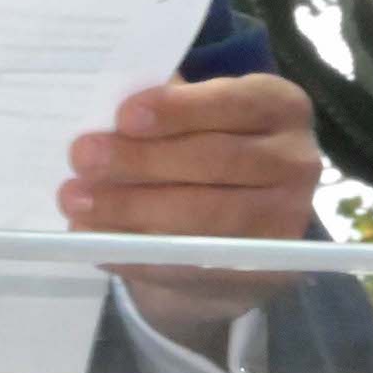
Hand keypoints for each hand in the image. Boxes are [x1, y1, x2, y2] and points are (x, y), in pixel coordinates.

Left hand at [58, 73, 322, 348]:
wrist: (234, 229)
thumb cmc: (201, 149)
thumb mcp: (192, 116)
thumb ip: (159, 107)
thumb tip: (99, 108)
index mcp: (279, 106)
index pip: (233, 102)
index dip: (179, 109)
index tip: (123, 115)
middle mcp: (296, 160)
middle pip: (216, 160)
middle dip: (143, 160)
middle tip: (82, 157)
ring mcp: (288, 220)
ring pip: (205, 215)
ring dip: (132, 209)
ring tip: (76, 201)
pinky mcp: (266, 271)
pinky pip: (193, 262)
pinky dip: (136, 251)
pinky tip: (94, 238)